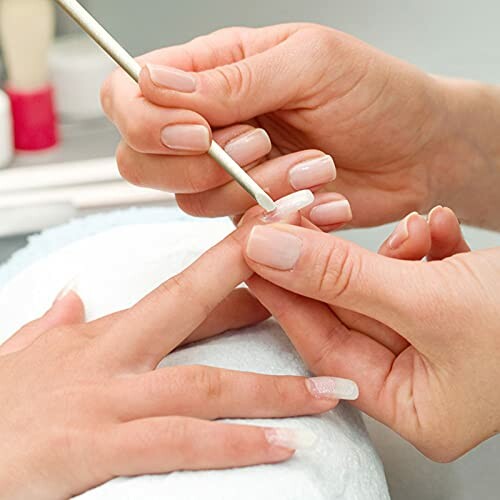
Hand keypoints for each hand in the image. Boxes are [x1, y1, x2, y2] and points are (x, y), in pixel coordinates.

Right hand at [0, 220, 355, 499]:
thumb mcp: (19, 358)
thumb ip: (51, 326)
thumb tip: (72, 296)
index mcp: (102, 337)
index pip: (182, 292)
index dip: (233, 265)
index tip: (277, 248)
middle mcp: (109, 360)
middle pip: (194, 308)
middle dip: (261, 289)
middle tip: (322, 280)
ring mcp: (103, 403)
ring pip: (203, 383)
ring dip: (273, 387)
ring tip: (329, 391)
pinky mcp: (89, 451)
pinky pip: (178, 443)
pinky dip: (233, 445)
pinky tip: (281, 446)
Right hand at [101, 23, 499, 227]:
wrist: (417, 150)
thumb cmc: (374, 92)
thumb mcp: (309, 64)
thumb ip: (232, 78)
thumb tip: (153, 80)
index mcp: (213, 72)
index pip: (128, 94)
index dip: (145, 120)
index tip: (200, 132)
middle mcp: (209, 125)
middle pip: (141, 159)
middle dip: (196, 165)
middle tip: (260, 143)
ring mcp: (227, 173)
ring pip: (190, 199)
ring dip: (251, 189)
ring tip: (313, 167)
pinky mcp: (251, 210)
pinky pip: (234, 227)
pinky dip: (275, 214)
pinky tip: (320, 196)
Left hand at [241, 205, 499, 460]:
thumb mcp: (431, 299)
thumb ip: (342, 275)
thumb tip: (268, 249)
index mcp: (414, 406)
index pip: (324, 346)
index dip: (285, 296)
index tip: (251, 255)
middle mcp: (422, 378)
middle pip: (348, 314)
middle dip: (329, 264)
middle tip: (292, 222)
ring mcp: (439, 341)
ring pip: (381, 288)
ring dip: (386, 250)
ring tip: (409, 228)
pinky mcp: (455, 305)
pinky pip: (418, 274)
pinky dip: (423, 246)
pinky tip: (437, 226)